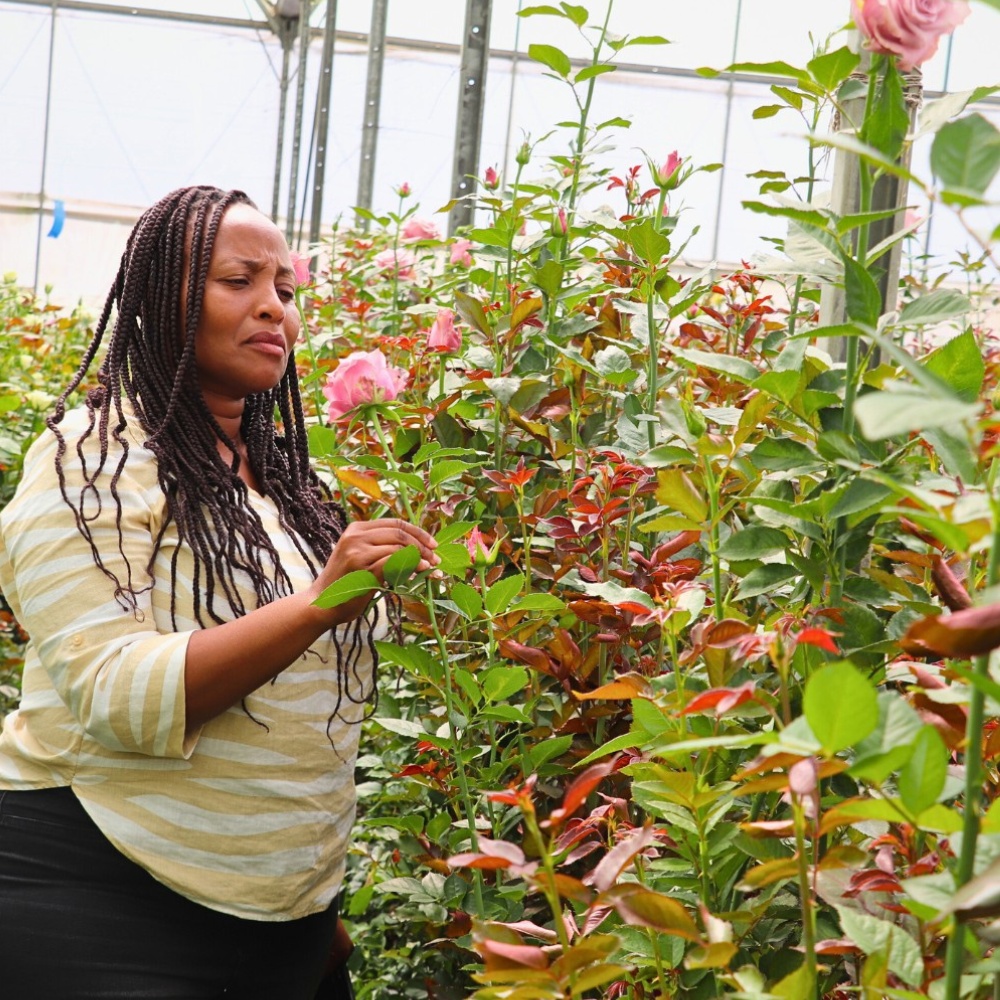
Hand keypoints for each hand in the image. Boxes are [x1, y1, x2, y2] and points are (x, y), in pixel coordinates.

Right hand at [310, 519, 438, 623]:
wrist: (321, 604)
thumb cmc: (346, 584)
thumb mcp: (361, 558)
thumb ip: (382, 549)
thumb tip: (418, 549)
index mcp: (357, 529)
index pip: (396, 523)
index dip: (418, 532)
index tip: (433, 544)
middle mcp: (356, 536)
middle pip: (400, 533)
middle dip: (422, 545)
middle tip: (436, 558)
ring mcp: (357, 551)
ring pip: (399, 546)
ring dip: (420, 557)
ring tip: (430, 568)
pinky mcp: (361, 568)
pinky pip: (393, 562)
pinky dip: (411, 565)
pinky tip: (421, 570)